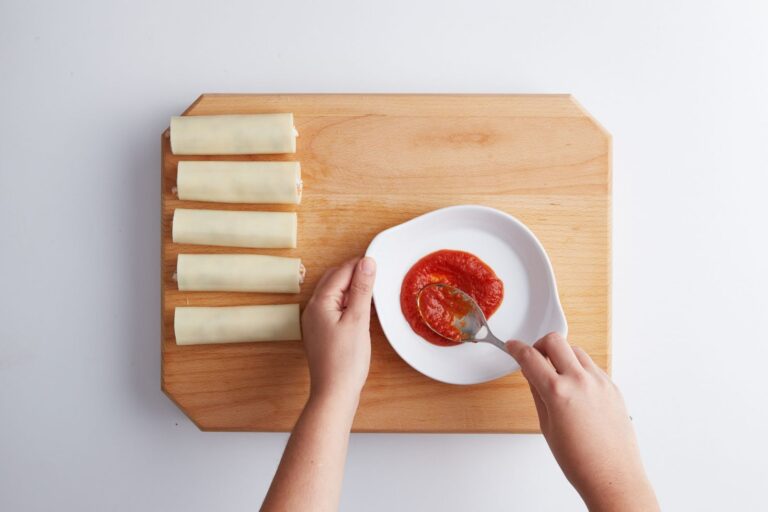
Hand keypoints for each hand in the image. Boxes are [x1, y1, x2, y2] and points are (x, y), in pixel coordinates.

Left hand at [301, 257, 376, 405]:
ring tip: (373, 291)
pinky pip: (334, 308)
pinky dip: (348, 303)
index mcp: (319, 302)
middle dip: (355, 274)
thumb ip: (362, 289)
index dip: (360, 264)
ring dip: (353, 289)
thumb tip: (367, 263)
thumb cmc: (345, 361)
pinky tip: (362, 309)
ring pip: (335, 294)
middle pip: (334, 280)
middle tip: (378, 274)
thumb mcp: (358, 320)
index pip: (341, 272)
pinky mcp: (322, 332)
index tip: (379, 261)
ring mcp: (315, 322)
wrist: (334, 393)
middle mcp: (313, 309)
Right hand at [506, 333, 658, 511]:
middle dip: (540, 345)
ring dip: (561, 355)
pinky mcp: (613, 387)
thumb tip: (531, 374)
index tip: (512, 346)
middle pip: (555, 341)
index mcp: (559, 392)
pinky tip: (575, 388)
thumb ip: (538, 393)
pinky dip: (579, 369)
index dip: (517, 349)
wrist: (613, 477)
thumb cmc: (580, 461)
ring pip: (575, 350)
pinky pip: (592, 366)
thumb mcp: (547, 426)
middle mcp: (581, 381)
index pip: (531, 357)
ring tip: (556, 375)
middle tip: (535, 358)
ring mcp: (600, 382)